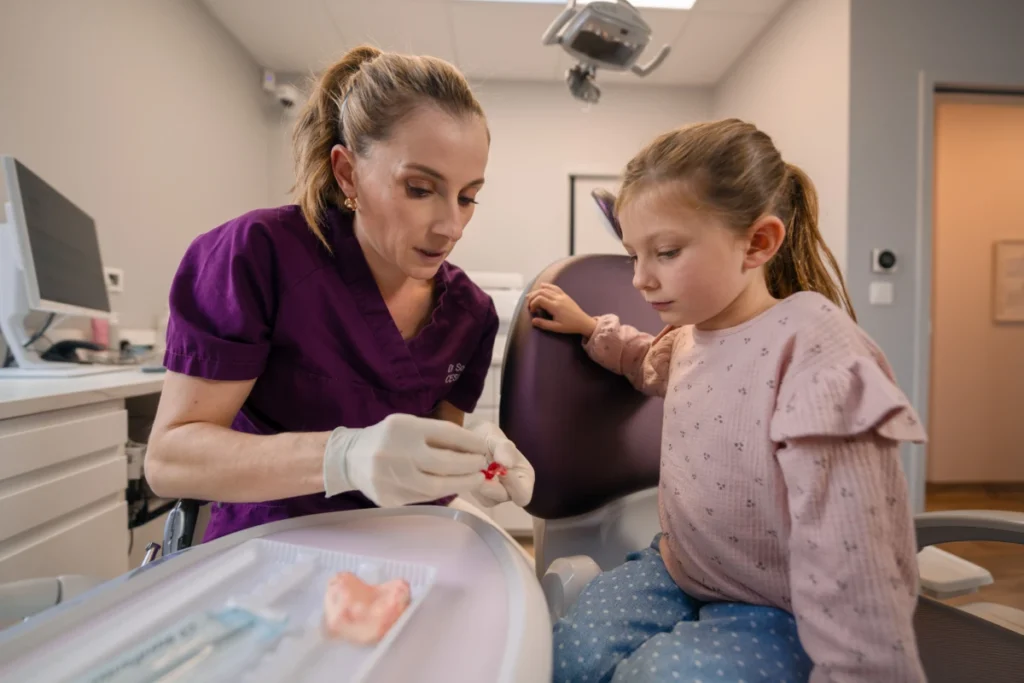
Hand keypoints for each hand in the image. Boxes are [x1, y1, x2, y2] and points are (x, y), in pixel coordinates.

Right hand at [324, 413, 488, 507]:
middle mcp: (397, 452)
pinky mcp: (390, 498)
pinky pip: (424, 497)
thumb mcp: (408, 425)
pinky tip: (453, 486)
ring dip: (461, 483)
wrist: (350, 458)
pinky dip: (442, 492)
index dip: (470, 442)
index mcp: (403, 428)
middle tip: (482, 465)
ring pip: (437, 485)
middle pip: (445, 463)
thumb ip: (436, 435)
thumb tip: (473, 447)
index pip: (446, 434)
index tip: (483, 447)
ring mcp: (392, 478)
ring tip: (475, 478)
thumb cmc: (387, 438)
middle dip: (469, 465)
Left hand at [466, 421, 534, 507]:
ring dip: (478, 485)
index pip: (523, 494)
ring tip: (472, 467)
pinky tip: (467, 471)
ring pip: (488, 499)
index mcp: (524, 478)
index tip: (501, 470)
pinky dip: (470, 484)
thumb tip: (506, 464)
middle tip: (478, 472)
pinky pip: (476, 496)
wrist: (476, 438)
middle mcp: (512, 490)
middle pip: (503, 498)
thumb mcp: (498, 439)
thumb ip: (504, 449)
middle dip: (490, 487)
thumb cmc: (491, 437)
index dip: (513, 487)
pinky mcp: (481, 494)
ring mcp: (496, 494)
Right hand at [526, 283, 597, 336]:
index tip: (532, 311)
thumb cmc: (570, 326)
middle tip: (528, 304)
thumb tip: (533, 321)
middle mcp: (558, 299)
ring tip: (530, 295)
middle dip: (532, 297)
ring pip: (547, 289)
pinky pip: (555, 287)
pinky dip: (547, 286)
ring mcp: (562, 296)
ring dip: (537, 291)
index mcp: (555, 307)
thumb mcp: (556, 328)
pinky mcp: (565, 295)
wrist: (583, 322)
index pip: (540, 299)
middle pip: (541, 292)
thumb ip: (544, 324)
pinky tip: (542, 286)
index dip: (532, 303)